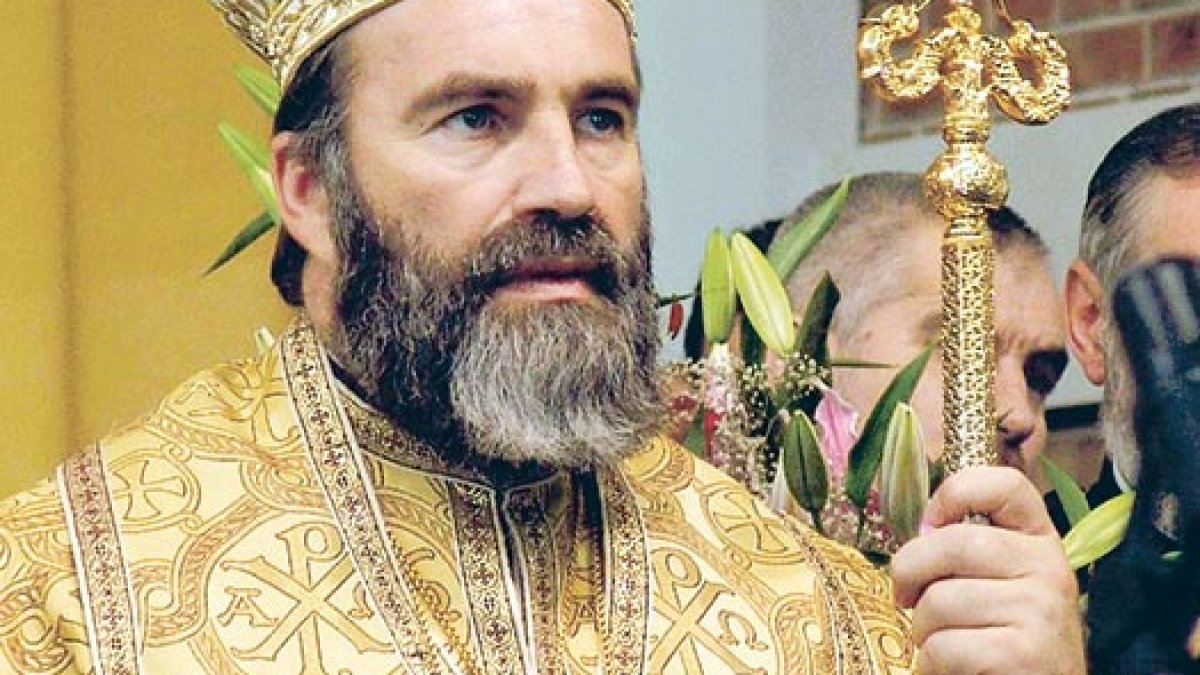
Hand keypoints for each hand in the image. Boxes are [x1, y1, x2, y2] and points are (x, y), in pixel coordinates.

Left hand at [890, 466, 1084, 673]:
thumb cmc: (1005, 638)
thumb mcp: (999, 582)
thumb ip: (967, 549)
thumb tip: (923, 530)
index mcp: (1039, 540)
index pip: (1004, 483)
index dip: (955, 492)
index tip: (931, 526)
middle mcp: (1049, 568)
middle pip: (951, 544)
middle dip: (910, 574)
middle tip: (908, 599)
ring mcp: (1040, 611)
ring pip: (939, 601)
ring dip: (921, 630)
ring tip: (940, 643)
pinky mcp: (1024, 655)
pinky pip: (944, 647)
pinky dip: (930, 664)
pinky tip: (950, 669)